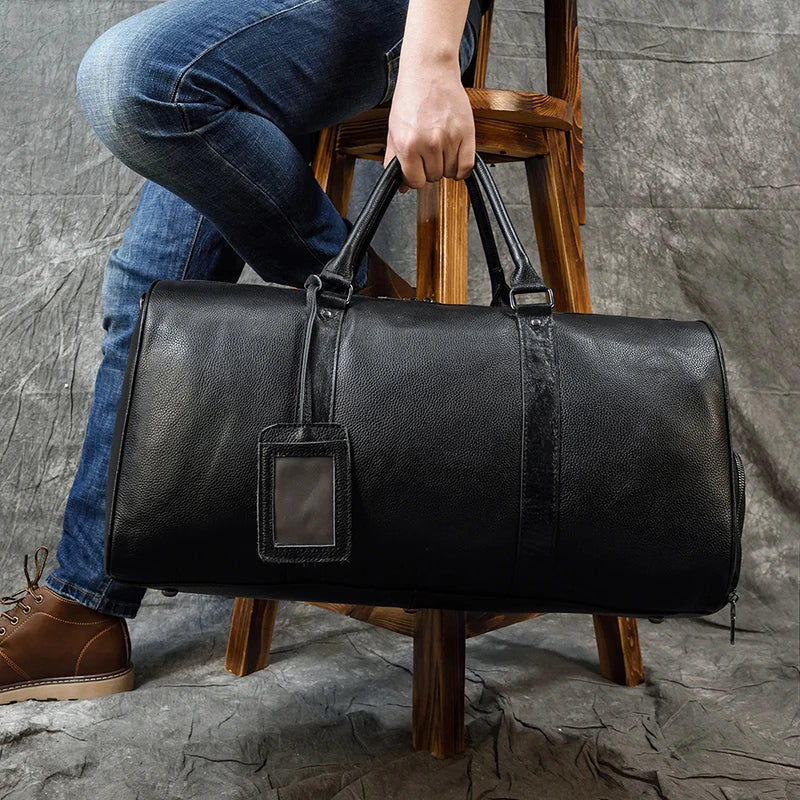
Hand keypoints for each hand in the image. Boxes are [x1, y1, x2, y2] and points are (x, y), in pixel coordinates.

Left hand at [384, 61, 475, 192]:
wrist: (429, 71)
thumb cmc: (410, 98)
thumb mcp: (394, 130)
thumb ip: (395, 160)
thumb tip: (401, 187)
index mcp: (408, 145)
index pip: (416, 181)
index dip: (416, 177)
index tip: (417, 169)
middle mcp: (429, 143)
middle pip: (434, 177)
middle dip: (430, 169)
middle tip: (428, 152)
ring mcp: (449, 138)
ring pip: (450, 172)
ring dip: (446, 166)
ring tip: (440, 148)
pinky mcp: (466, 132)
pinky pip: (467, 166)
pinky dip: (462, 169)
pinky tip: (455, 159)